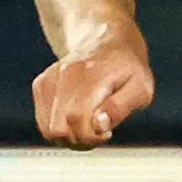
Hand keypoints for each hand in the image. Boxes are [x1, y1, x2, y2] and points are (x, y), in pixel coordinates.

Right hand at [32, 41, 155, 148]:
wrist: (106, 41)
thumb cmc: (126, 68)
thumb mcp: (141, 88)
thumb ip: (121, 108)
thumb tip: (99, 124)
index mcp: (91, 75)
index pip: (77, 119)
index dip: (91, 136)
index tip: (106, 132)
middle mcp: (64, 75)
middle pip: (59, 129)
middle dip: (80, 140)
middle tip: (98, 132)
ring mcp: (49, 80)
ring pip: (48, 130)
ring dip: (70, 136)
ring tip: (89, 125)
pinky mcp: (41, 86)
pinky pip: (44, 123)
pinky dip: (61, 127)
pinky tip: (77, 118)